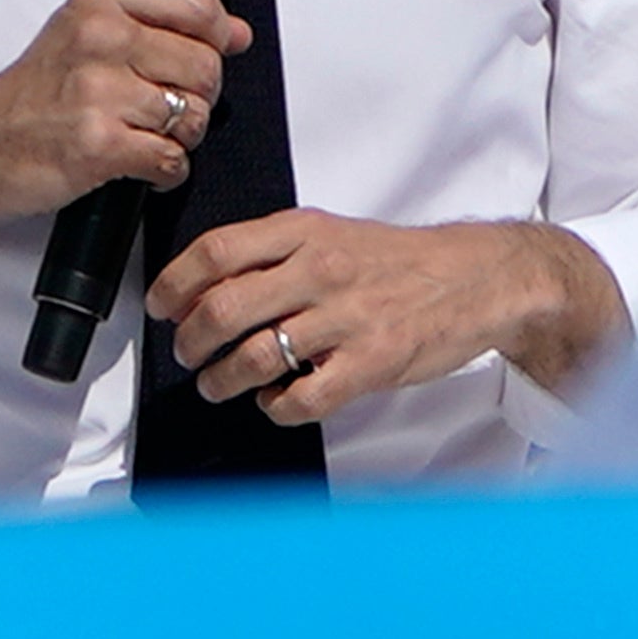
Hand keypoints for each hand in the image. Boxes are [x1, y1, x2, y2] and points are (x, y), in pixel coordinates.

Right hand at [0, 0, 252, 229]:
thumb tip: (235, 33)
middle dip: (195, 96)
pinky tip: (139, 163)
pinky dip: (164, 171)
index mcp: (99, 1)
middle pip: (205, 65)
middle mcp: (100, 38)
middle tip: (160, 107)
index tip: (208, 52)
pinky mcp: (100, 144)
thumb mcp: (87, 34)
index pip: (198, 4)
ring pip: (193, 115)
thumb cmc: (33, 95)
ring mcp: (99, 91)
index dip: (215, 37)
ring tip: (144, 135)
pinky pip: (172, 159)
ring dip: (179, 137)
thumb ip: (162, 23)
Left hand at [145, 207, 595, 428]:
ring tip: (217, 384)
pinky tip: (276, 400)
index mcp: (305, 232)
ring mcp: (345, 319)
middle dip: (189, 341)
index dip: (173, 284)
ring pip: (252, 358)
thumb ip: (275, 253)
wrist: (478, 278)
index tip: (159, 306)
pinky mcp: (370, 364)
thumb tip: (207, 284)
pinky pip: (300, 398)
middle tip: (187, 353)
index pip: (215, 252)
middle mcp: (320, 271)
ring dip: (220, 380)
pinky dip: (275, 406)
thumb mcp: (333, 233)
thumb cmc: (400, 261)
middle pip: (222, 309)